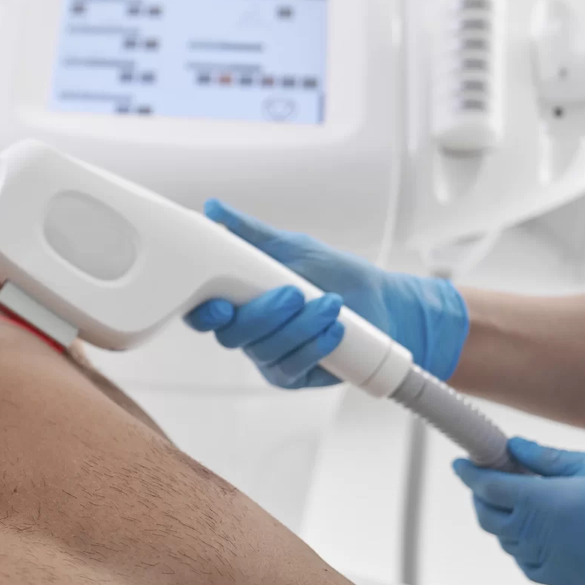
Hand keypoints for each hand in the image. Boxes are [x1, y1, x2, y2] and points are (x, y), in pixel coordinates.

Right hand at [182, 200, 468, 387]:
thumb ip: (251, 234)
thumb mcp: (293, 246)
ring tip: (330, 305)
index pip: (204, 312)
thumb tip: (214, 209)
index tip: (219, 306)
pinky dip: (313, 346)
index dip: (203, 313)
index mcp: (237, 299)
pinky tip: (334, 330)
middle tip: (294, 293)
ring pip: (264, 349)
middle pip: (232, 334)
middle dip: (263, 314)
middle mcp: (246, 330)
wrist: (381, 304)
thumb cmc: (335, 274)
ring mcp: (267, 355)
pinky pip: (291, 366)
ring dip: (298, 327)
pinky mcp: (291, 374)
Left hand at [453, 437, 584, 584]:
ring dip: (505, 519)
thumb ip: (553, 461)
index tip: (465, 460)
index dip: (471, 471)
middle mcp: (545, 540)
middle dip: (484, 494)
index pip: (489, 488)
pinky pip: (529, 564)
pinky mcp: (573, 580)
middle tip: (497, 472)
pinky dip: (522, 545)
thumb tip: (518, 450)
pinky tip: (541, 528)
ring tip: (526, 496)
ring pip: (508, 542)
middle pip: (490, 518)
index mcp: (548, 506)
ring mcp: (557, 565)